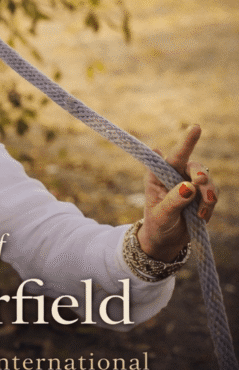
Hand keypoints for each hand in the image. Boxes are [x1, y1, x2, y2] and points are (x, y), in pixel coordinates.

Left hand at [138, 125, 217, 260]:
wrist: (166, 241)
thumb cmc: (157, 224)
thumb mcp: (161, 214)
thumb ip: (174, 200)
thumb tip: (190, 186)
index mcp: (159, 175)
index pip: (173, 156)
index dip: (186, 141)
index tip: (196, 128)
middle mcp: (175, 175)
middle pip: (195, 166)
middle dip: (201, 174)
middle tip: (200, 183)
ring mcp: (190, 185)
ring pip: (208, 180)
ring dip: (208, 194)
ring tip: (201, 212)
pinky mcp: (202, 196)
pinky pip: (213, 195)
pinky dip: (210, 206)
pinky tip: (201, 217)